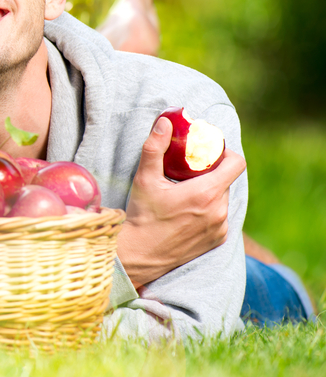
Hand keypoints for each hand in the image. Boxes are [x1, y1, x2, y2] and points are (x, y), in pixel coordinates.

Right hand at [117, 115, 245, 288]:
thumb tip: (165, 122)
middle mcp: (219, 211)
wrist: (140, 255)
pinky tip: (187, 212)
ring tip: (185, 193)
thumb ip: (156, 147)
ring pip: (222, 199)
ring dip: (209, 192)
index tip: (208, 152)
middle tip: (188, 172)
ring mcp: (220, 228)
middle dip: (210, 172)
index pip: (236, 164)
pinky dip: (208, 210)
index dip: (225, 153)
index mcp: (206, 193)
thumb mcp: (145, 178)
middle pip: (225, 181)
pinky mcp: (218, 241)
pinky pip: (220, 217)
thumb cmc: (142, 215)